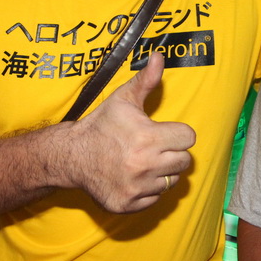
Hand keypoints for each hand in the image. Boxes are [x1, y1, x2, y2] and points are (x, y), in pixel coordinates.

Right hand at [60, 52, 194, 212]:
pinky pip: (155, 199)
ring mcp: (136, 188)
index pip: (188, 138)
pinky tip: (134, 177)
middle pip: (184, 161)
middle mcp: (144, 165)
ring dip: (162, 172)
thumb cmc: (102, 124)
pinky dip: (148, 190)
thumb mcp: (123, 99)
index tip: (163, 132)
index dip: (177, 133)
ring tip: (142, 161)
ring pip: (172, 181)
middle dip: (172, 152)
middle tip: (153, 147)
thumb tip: (160, 56)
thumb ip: (146, 80)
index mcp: (148, 138)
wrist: (72, 155)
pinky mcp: (128, 205)